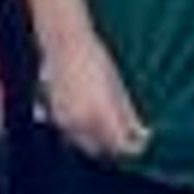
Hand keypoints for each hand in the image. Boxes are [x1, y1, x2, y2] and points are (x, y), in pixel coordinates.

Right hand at [44, 33, 149, 162]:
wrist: (64, 43)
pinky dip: (80, 132)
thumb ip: (127, 114)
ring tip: (108, 127)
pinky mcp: (51, 115)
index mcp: (99, 116)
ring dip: (96, 141)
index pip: (119, 146)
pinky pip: (69, 133)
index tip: (141, 141)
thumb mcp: (117, 86)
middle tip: (127, 137)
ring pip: (82, 144)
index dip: (132, 147)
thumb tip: (139, 133)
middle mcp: (79, 124)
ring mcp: (62, 121)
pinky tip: (89, 118)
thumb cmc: (94, 59)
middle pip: (99, 150)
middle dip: (113, 147)